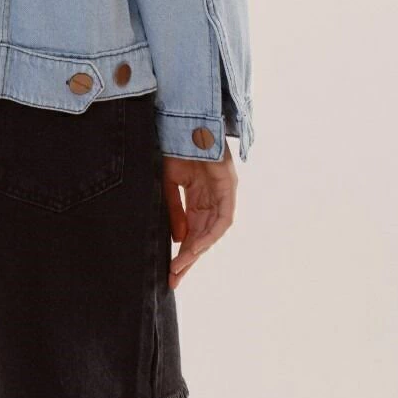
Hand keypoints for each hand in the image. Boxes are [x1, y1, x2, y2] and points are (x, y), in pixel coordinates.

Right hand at [162, 144, 237, 289]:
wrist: (180, 120)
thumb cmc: (173, 146)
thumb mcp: (168, 182)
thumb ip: (174, 210)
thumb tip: (179, 240)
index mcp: (199, 195)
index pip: (192, 230)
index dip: (182, 251)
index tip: (170, 271)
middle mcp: (214, 197)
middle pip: (203, 235)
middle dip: (188, 258)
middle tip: (174, 277)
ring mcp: (223, 192)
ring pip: (213, 231)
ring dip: (197, 250)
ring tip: (180, 266)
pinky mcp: (228, 187)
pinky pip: (222, 219)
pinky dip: (208, 235)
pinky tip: (193, 247)